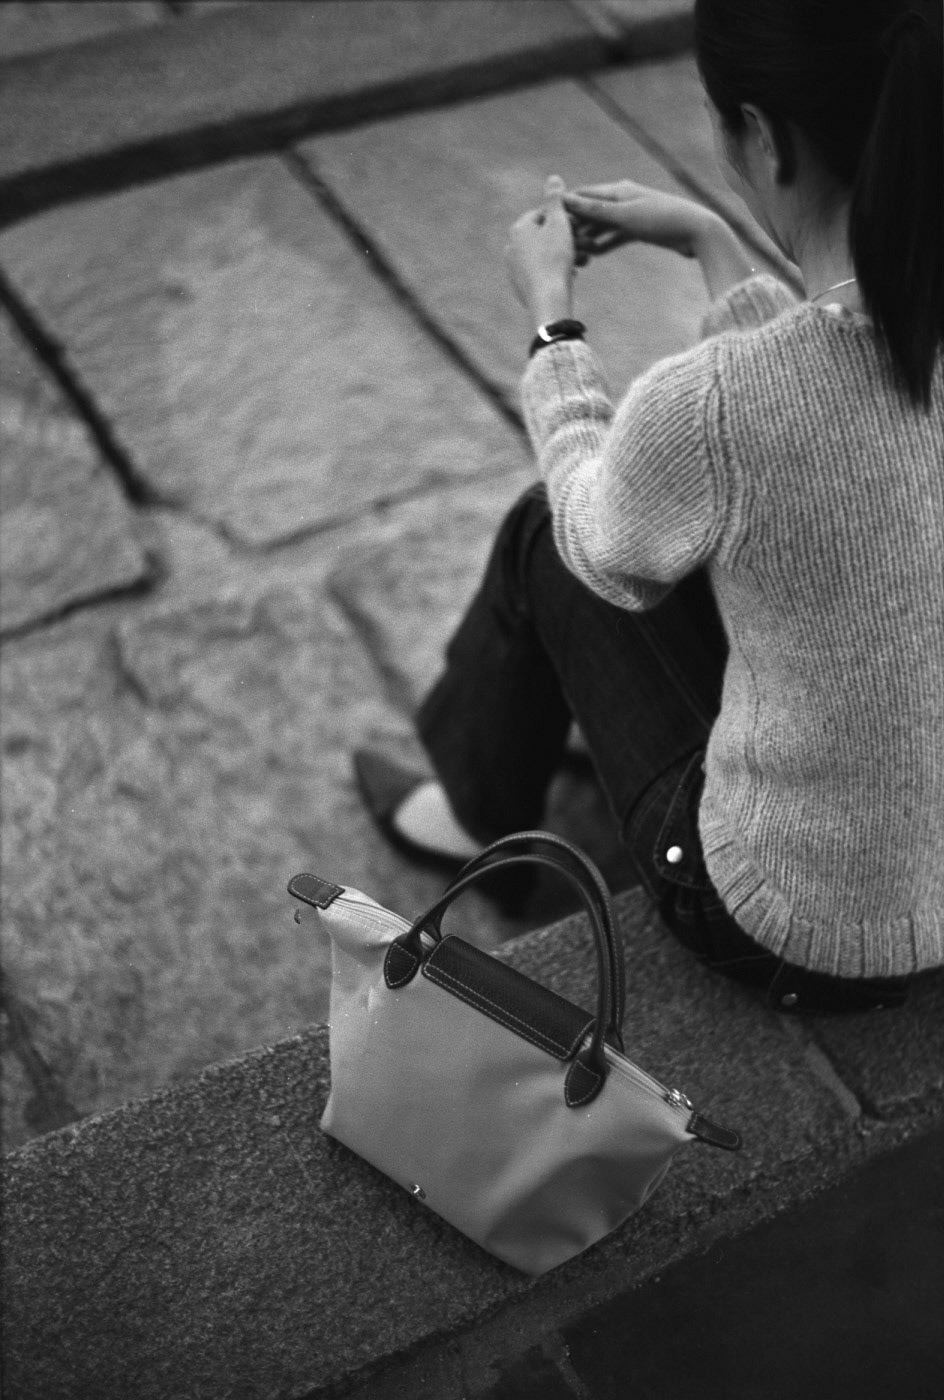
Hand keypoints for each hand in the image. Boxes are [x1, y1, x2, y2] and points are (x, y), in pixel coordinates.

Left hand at [505, 175, 575, 325]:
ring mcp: (514, 268)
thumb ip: (555, 200)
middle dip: (566, 239)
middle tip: (586, 245)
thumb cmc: (555, 259)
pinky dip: (556, 271)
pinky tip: (570, 276)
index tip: (579, 227)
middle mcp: (511, 247)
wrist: (548, 300)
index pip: (544, 214)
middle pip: (544, 236)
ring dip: (564, 256)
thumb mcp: (559, 223)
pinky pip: (542, 273)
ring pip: (544, 255)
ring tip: (582, 262)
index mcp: (518, 229)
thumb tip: (553, 178)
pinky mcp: (520, 286)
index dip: (565, 219)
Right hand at [564, 180, 711, 261]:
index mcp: (617, 190)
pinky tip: (594, 256)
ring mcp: (631, 214)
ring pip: (602, 226)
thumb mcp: (623, 216)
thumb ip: (594, 210)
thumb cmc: (660, 219)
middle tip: (554, 243)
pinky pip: (616, 236)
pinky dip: (605, 244)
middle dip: (574, 225)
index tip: (546, 220)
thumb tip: (566, 200)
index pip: (583, 195)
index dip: (564, 207)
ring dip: (588, 238)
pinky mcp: (640, 229)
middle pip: (590, 211)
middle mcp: (622, 198)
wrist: (695, 231)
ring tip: (571, 253)